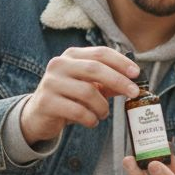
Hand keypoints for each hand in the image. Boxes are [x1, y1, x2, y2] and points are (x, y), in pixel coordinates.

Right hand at [21, 47, 139, 144]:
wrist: (38, 115)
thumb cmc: (68, 98)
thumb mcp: (89, 87)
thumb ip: (109, 83)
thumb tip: (134, 84)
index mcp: (72, 56)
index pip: (100, 53)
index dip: (121, 62)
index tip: (137, 74)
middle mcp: (59, 65)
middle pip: (95, 69)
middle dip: (119, 81)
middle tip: (134, 93)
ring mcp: (51, 83)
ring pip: (87, 92)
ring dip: (102, 107)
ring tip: (103, 114)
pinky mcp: (46, 102)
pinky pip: (77, 111)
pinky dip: (90, 119)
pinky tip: (92, 121)